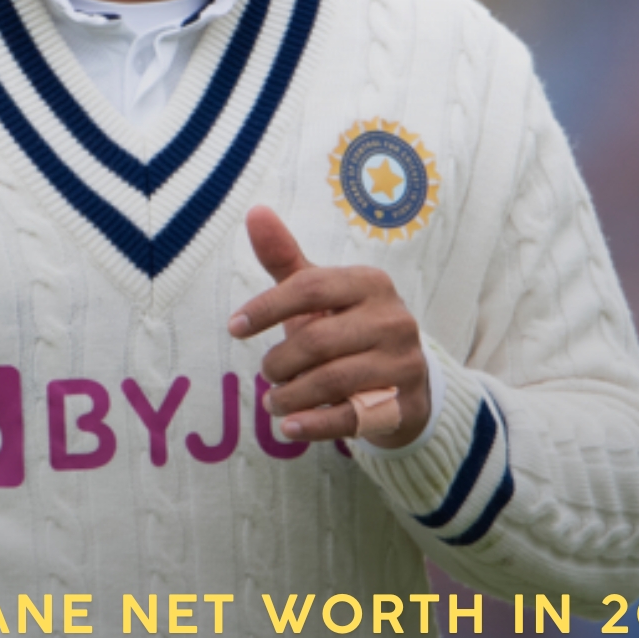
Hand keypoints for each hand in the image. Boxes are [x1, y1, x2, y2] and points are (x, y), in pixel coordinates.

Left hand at [228, 206, 430, 447]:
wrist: (404, 381)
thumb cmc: (348, 327)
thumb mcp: (320, 292)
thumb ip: (285, 257)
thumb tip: (254, 211)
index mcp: (370, 283)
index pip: (308, 288)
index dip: (266, 308)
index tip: (234, 327)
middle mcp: (393, 319)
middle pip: (316, 341)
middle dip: (279, 362)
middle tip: (266, 374)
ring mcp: (403, 363)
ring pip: (331, 381)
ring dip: (290, 396)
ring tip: (274, 402)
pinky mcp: (404, 404)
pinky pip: (351, 418)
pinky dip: (313, 424)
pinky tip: (289, 426)